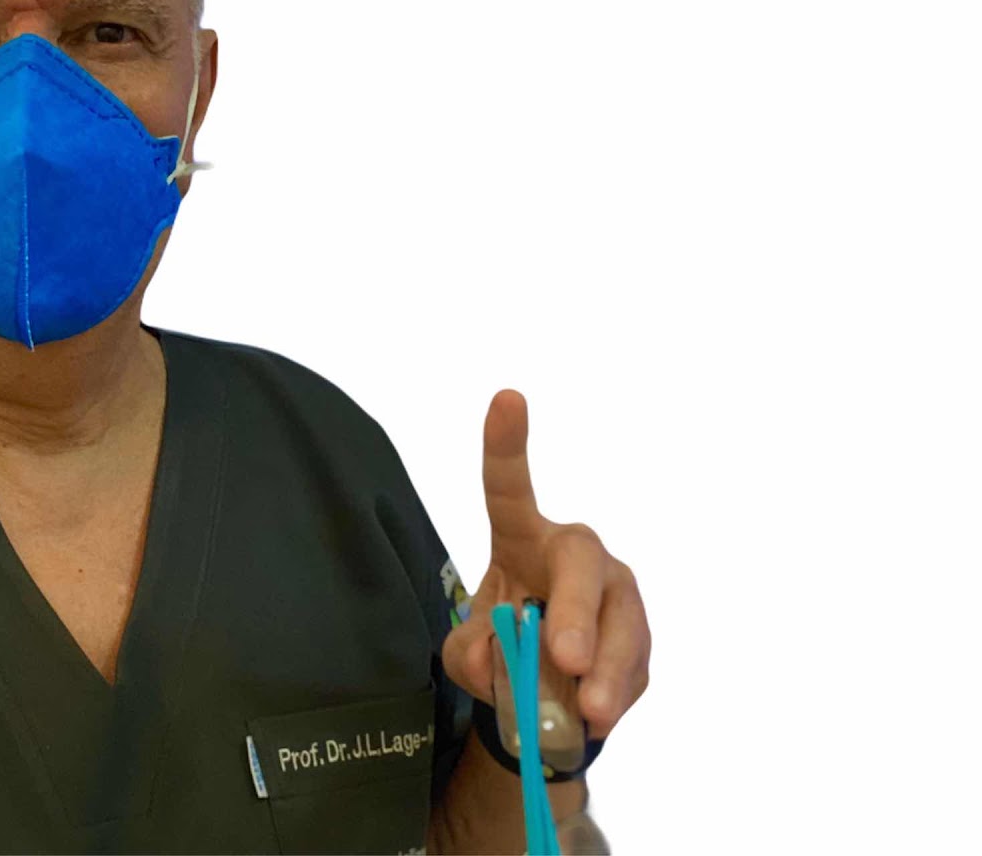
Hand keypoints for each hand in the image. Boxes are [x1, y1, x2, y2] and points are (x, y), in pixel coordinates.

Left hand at [440, 389, 650, 739]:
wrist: (548, 697)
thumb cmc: (503, 650)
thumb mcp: (467, 656)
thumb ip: (469, 653)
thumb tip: (498, 657)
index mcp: (521, 540)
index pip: (509, 488)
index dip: (506, 445)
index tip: (506, 397)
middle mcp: (575, 555)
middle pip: (582, 560)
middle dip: (577, 610)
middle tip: (564, 657)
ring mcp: (618, 593)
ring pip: (622, 619)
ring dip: (606, 669)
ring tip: (588, 710)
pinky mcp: (644, 639)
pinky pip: (636, 665)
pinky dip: (615, 696)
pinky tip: (596, 713)